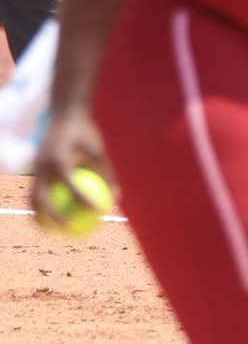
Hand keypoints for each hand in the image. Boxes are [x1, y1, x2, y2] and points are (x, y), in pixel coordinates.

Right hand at [31, 106, 118, 226]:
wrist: (64, 114)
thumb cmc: (85, 132)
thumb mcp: (99, 150)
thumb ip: (106, 173)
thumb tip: (118, 197)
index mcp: (60, 159)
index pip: (71, 185)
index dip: (83, 200)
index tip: (96, 212)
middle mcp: (44, 165)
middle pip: (42, 197)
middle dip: (52, 215)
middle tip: (67, 229)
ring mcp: (36, 167)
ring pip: (33, 197)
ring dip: (39, 214)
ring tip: (51, 230)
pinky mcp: (33, 168)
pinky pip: (34, 190)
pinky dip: (40, 204)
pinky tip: (51, 215)